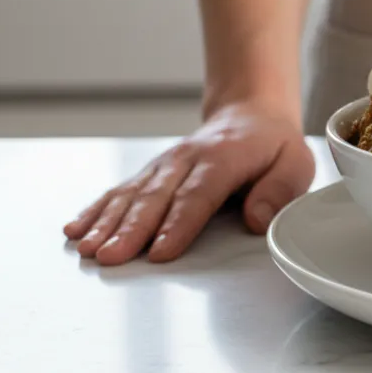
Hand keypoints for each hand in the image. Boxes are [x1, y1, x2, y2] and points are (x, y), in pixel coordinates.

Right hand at [63, 102, 314, 264]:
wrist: (250, 115)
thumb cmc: (274, 147)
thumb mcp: (296, 163)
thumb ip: (280, 190)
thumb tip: (256, 219)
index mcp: (224, 158)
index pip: (199, 194)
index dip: (178, 224)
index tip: (161, 251)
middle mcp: (187, 159)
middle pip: (156, 197)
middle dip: (131, 229)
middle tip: (111, 257)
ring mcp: (164, 165)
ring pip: (132, 194)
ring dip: (107, 222)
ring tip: (87, 248)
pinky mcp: (151, 173)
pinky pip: (120, 190)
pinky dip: (96, 209)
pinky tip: (76, 228)